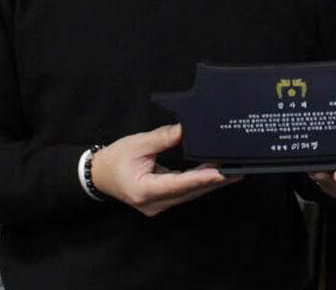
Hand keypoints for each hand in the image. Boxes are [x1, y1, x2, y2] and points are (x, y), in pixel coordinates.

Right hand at [90, 124, 239, 216]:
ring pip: (189, 194)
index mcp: (144, 190)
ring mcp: (158, 206)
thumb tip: (187, 129)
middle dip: (213, 181)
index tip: (220, 173)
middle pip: (189, 192)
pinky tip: (215, 175)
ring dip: (209, 183)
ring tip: (232, 171)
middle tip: (236, 168)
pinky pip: (184, 193)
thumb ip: (163, 137)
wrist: (99, 175)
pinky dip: (199, 184)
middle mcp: (154, 203)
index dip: (200, 179)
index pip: (178, 184)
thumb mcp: (138, 144)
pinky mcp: (162, 202)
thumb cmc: (116, 159)